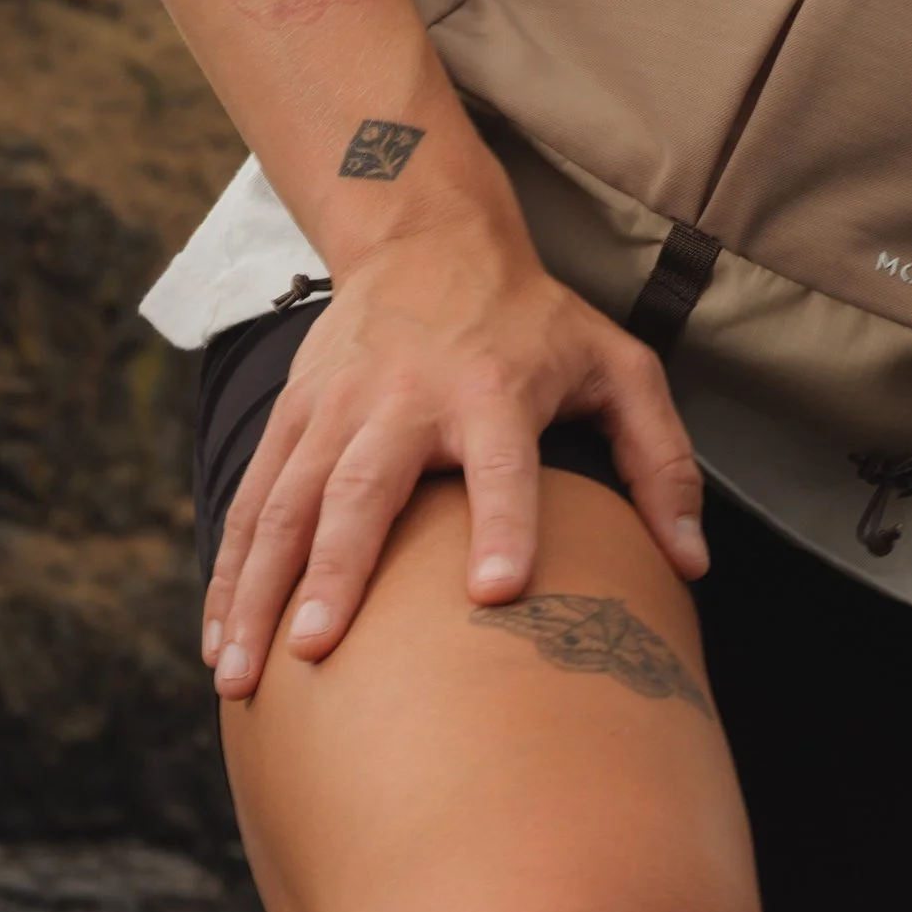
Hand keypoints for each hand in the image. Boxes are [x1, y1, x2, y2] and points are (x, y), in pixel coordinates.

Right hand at [201, 184, 706, 698]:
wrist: (427, 235)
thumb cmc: (533, 319)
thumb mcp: (617, 364)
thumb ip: (661, 459)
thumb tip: (692, 565)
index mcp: (494, 390)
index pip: (504, 465)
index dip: (504, 524)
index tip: (496, 593)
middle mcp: (406, 400)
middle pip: (365, 490)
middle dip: (338, 572)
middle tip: (318, 651)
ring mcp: (337, 407)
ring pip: (288, 504)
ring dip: (260, 590)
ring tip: (244, 677)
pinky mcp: (292, 414)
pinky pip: (253, 500)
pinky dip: (231, 571)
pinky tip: (219, 639)